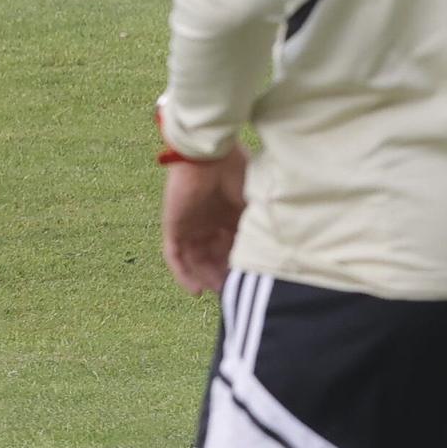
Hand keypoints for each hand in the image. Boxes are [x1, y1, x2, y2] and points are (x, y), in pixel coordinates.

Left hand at [161, 144, 248, 294]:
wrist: (209, 154)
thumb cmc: (236, 170)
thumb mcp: (252, 201)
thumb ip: (257, 222)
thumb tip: (272, 248)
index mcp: (228, 213)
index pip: (233, 246)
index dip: (241, 263)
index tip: (252, 280)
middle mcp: (209, 222)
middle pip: (214, 257)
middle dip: (224, 275)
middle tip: (235, 292)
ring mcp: (191, 226)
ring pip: (196, 261)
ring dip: (206, 278)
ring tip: (219, 293)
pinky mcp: (174, 228)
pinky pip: (176, 258)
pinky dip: (184, 275)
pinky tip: (197, 290)